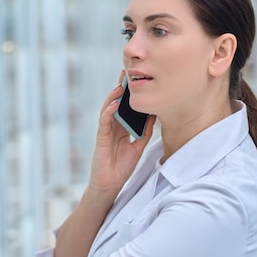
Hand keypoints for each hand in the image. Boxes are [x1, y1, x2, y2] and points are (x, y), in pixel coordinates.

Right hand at [88, 71, 155, 200]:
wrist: (110, 184)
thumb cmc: (122, 167)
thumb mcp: (138, 146)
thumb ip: (145, 132)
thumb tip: (155, 116)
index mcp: (121, 127)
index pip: (124, 106)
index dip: (129, 94)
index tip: (136, 80)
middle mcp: (112, 126)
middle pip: (115, 103)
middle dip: (120, 88)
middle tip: (126, 73)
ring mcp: (105, 131)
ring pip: (108, 109)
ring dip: (113, 97)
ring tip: (121, 85)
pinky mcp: (101, 138)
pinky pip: (104, 122)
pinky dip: (108, 112)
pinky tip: (114, 104)